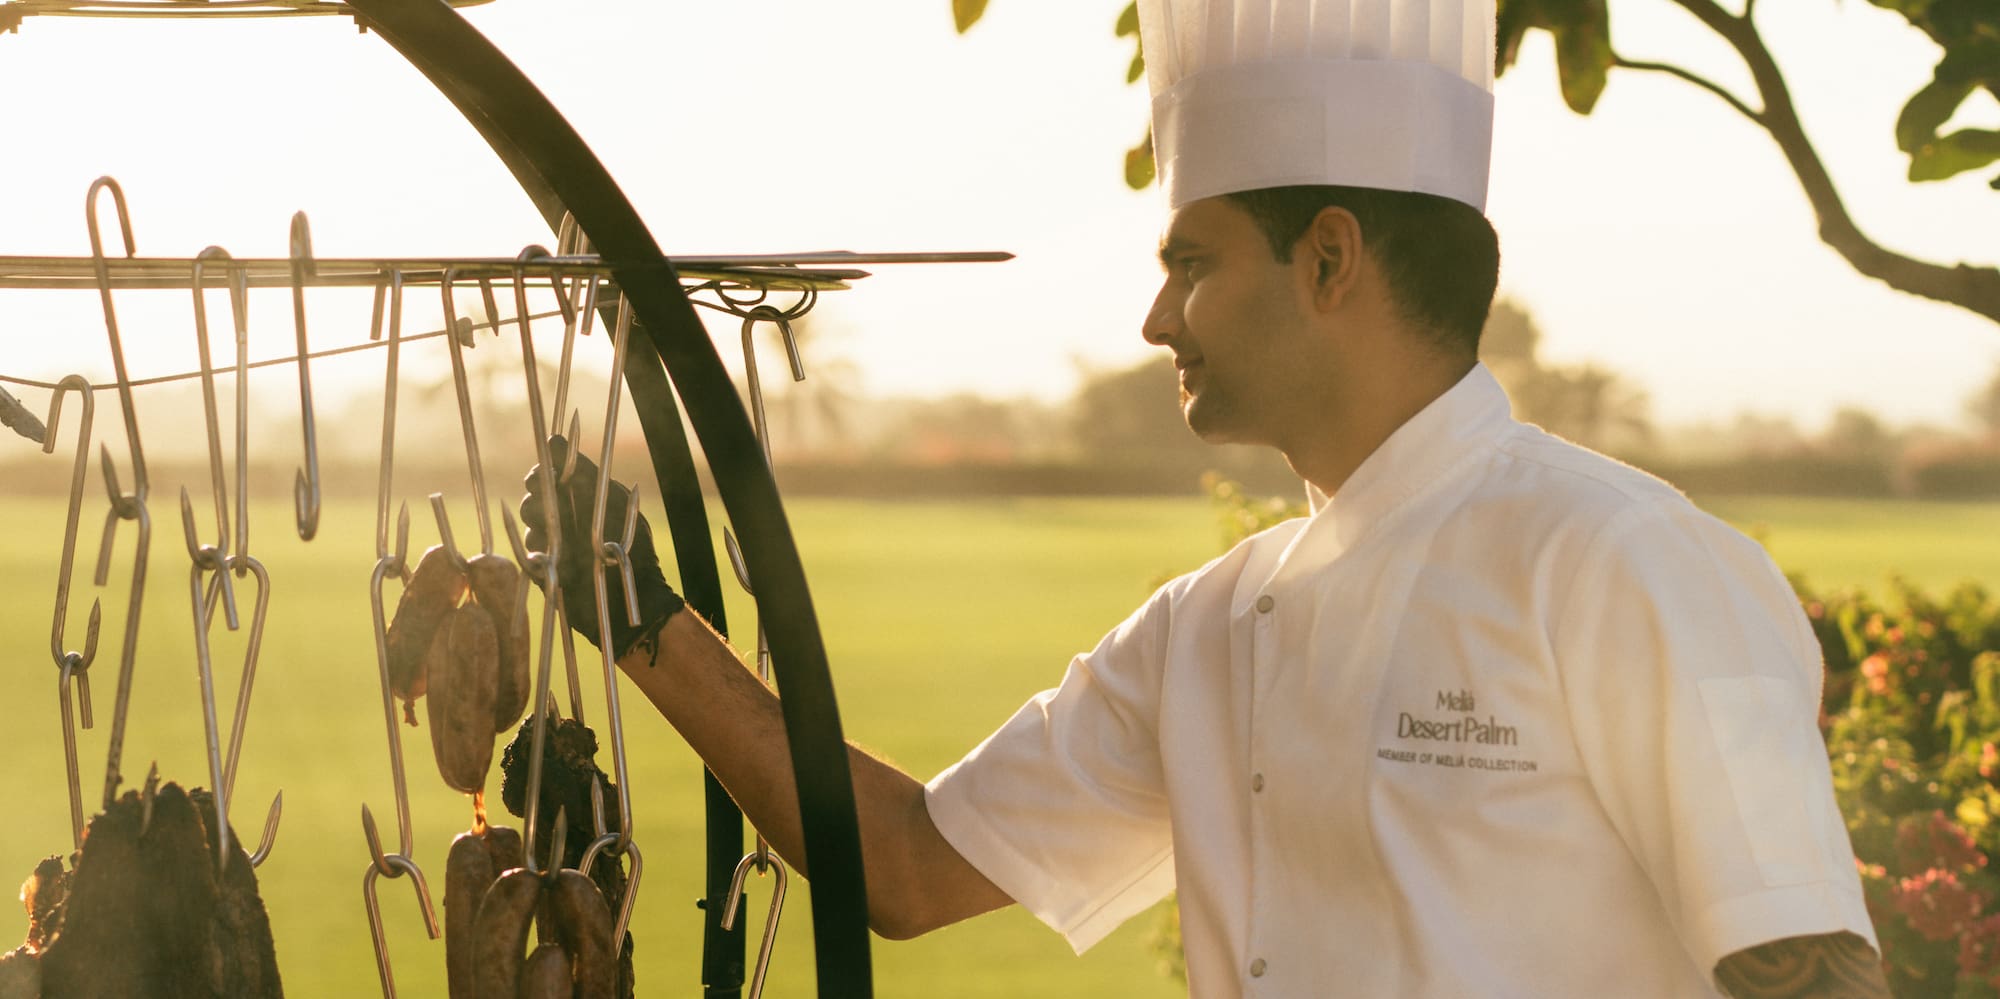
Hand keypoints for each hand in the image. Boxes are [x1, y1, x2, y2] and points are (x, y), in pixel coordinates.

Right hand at [519, 436, 683, 661]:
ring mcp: (552, 544)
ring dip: (541, 529)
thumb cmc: (631, 547)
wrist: (633, 599)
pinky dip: (538, 552)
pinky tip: (554, 558)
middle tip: (550, 510)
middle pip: (532, 498)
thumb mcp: (611, 502)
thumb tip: (554, 439)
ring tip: (560, 540)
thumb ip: (584, 472)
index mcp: (581, 498)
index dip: (541, 472)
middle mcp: (564, 519)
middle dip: (537, 500)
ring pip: (528, 526)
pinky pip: (528, 554)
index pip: (548, 475)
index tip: (541, 475)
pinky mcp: (544, 570)